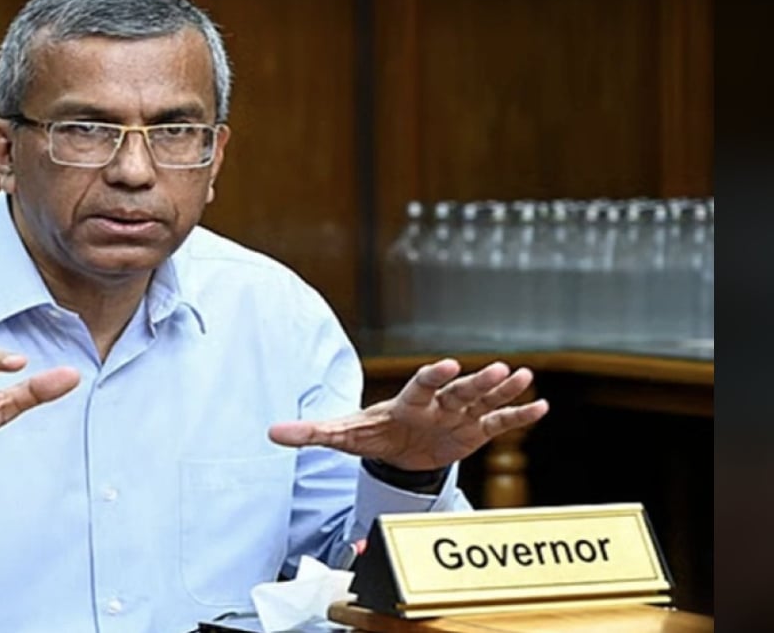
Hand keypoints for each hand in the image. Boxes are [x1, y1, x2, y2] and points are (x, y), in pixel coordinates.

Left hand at [267, 358, 547, 470]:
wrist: (395, 449)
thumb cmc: (371, 435)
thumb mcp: (342, 435)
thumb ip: (311, 433)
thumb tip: (272, 432)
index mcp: (407, 401)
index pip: (421, 384)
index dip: (433, 375)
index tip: (445, 364)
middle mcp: (436, 403)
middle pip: (458, 389)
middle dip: (476, 380)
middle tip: (500, 367)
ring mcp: (457, 415)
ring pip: (482, 400)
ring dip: (502, 390)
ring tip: (524, 377)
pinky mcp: (473, 432)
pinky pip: (498, 424)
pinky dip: (519, 417)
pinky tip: (541, 407)